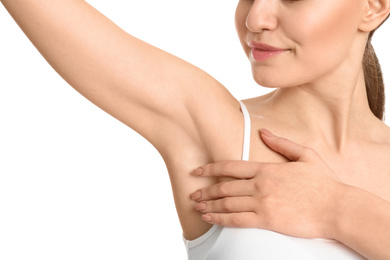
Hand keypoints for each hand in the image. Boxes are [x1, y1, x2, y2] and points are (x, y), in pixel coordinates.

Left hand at [190, 129, 342, 238]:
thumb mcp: (305, 155)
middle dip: (206, 189)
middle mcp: (260, 184)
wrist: (338, 208)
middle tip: (193, 192)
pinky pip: (237, 220)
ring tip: (197, 205)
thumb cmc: (324, 183)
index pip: (230, 166)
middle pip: (224, 186)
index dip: (210, 168)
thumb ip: (281, 143)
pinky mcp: (267, 220)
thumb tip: (263, 131)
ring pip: (227, 203)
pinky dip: (220, 219)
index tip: (198, 171)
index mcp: (267, 168)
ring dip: (209, 204)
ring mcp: (263, 202)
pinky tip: (210, 218)